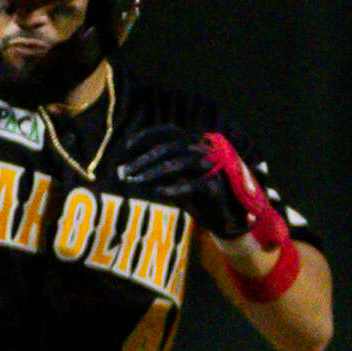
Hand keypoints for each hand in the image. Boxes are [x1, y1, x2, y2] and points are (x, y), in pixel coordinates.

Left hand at [116, 128, 285, 250]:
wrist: (226, 219)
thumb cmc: (197, 199)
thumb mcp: (174, 182)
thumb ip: (156, 174)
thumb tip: (127, 170)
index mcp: (194, 145)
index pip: (169, 131)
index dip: (146, 136)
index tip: (126, 147)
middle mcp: (204, 150)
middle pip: (170, 147)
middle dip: (143, 160)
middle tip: (124, 173)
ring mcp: (214, 166)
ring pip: (180, 163)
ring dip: (154, 172)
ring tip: (136, 182)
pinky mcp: (219, 185)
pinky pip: (196, 184)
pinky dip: (176, 188)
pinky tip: (160, 194)